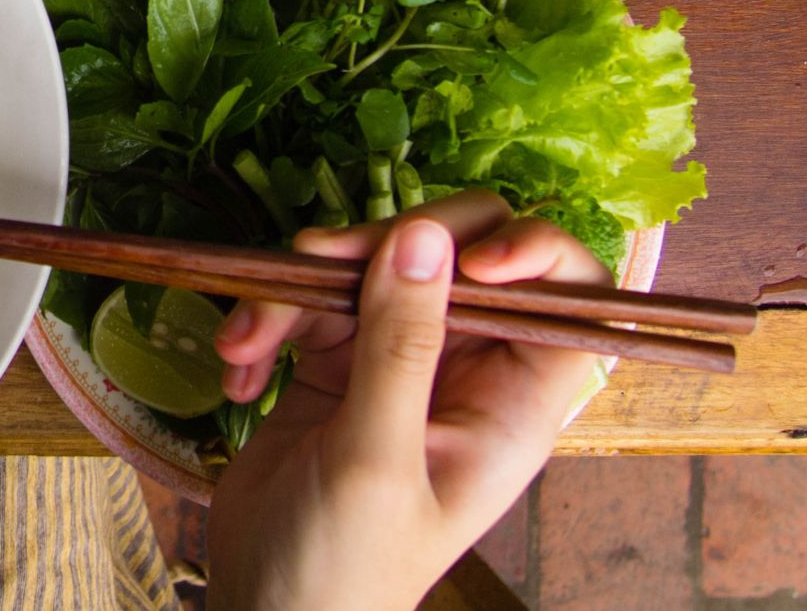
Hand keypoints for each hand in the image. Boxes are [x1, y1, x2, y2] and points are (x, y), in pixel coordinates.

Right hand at [204, 190, 608, 610]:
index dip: (535, 254)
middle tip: (325, 261)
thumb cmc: (344, 568)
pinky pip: (309, 304)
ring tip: (247, 341)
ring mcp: (396, 365)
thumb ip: (401, 345)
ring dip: (297, 291)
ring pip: (367, 268)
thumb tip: (423, 237)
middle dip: (383, 246)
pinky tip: (238, 372)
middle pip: (455, 255)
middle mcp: (463, 372)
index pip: (568, 296)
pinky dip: (265, 322)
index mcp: (511, 402)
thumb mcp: (376, 459)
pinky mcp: (332, 366)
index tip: (469, 258)